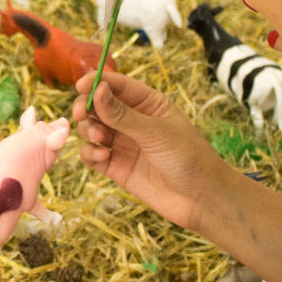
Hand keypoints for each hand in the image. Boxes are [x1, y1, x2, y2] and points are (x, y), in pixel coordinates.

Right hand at [71, 70, 223, 233]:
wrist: (201, 199)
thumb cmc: (189, 158)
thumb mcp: (156, 132)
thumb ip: (123, 115)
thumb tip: (98, 90)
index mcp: (148, 104)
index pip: (117, 85)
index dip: (96, 82)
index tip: (80, 87)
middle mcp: (132, 121)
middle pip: (98, 105)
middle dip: (86, 107)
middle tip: (81, 114)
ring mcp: (123, 144)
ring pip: (91, 128)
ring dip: (89, 130)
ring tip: (100, 138)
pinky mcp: (116, 167)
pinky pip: (92, 154)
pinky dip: (90, 153)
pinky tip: (104, 157)